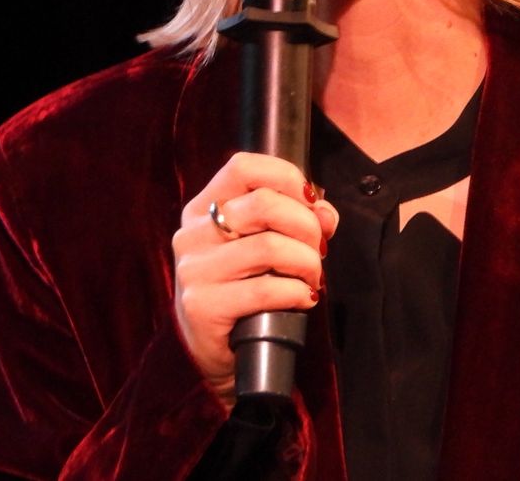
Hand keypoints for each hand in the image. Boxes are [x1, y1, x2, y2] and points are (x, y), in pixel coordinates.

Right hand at [172, 152, 337, 405]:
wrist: (211, 352)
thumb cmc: (242, 289)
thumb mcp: (262, 247)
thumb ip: (295, 221)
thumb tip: (326, 212)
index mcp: (203, 208)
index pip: (243, 167)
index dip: (285, 176)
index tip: (310, 200)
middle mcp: (193, 233)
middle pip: (263, 204)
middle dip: (306, 225)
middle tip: (319, 249)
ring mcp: (194, 270)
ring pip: (269, 246)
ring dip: (306, 262)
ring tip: (313, 277)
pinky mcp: (203, 306)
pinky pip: (265, 289)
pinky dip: (297, 292)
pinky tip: (304, 298)